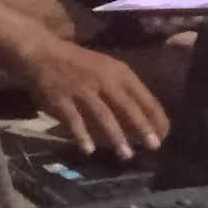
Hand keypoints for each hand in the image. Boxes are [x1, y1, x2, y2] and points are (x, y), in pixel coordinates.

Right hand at [11, 29, 170, 159]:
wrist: (42, 52)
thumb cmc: (79, 63)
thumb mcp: (107, 69)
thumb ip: (123, 91)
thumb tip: (145, 119)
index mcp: (118, 72)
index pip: (143, 96)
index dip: (155, 116)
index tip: (165, 134)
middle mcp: (103, 80)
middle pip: (127, 106)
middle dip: (142, 127)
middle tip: (154, 146)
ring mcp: (81, 89)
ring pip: (103, 114)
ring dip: (116, 136)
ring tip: (126, 155)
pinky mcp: (61, 98)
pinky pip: (74, 120)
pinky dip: (82, 135)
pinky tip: (89, 150)